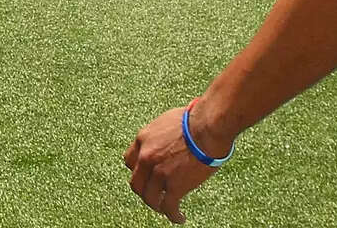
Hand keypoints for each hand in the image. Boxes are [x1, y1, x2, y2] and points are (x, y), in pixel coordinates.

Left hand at [124, 105, 224, 223]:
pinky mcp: (175, 185)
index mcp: (143, 139)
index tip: (145, 176)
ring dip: (157, 205)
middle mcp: (146, 157)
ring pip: (150, 198)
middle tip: (153, 195)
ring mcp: (158, 172)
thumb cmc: (193, 119)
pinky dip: (173, 215)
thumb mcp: (166, 121)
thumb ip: (160, 135)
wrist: (206, 127)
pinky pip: (169, 206)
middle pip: (136, 183)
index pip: (130, 160)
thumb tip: (167, 140)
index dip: (138, 170)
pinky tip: (179, 217)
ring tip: (165, 208)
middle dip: (144, 191)